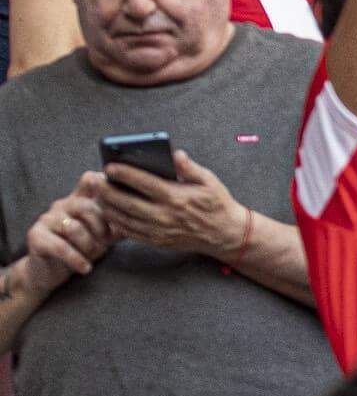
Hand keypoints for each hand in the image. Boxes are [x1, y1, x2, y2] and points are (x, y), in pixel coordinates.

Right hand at [14, 188, 111, 298]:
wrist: (48, 273)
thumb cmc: (80, 250)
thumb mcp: (103, 235)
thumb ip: (117, 223)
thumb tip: (143, 216)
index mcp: (78, 200)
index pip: (89, 180)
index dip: (104, 185)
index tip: (120, 200)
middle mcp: (61, 205)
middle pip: (87, 207)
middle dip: (101, 228)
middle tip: (106, 242)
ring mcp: (46, 219)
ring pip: (74, 228)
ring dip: (89, 245)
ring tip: (94, 255)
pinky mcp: (36, 236)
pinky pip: (61, 247)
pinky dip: (77, 259)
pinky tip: (85, 268)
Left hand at [91, 154, 248, 260]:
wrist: (224, 234)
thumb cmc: (217, 204)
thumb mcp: (209, 181)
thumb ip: (189, 168)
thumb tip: (175, 154)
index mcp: (177, 197)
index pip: (144, 183)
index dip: (125, 174)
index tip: (110, 166)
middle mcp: (164, 215)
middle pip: (127, 202)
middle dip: (107, 190)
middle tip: (93, 180)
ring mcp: (159, 230)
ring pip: (124, 219)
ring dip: (108, 206)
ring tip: (97, 195)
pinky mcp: (156, 240)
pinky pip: (129, 232)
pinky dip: (116, 222)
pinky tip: (110, 212)